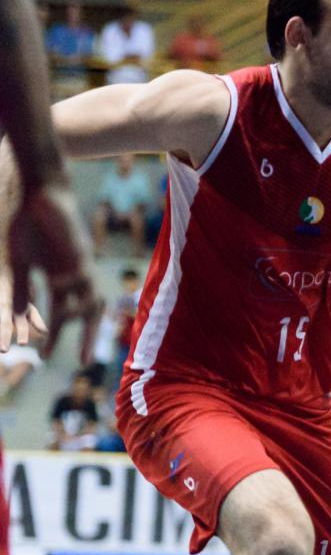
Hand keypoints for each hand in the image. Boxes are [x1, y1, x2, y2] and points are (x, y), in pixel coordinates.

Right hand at [6, 184, 100, 363]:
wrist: (41, 193)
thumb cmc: (31, 224)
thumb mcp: (21, 261)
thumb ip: (19, 287)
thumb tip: (14, 315)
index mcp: (60, 280)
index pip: (61, 315)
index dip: (56, 337)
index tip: (42, 358)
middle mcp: (76, 277)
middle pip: (89, 312)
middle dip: (86, 336)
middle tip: (82, 361)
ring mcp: (81, 266)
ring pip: (91, 298)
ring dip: (80, 314)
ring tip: (63, 322)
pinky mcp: (81, 252)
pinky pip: (80, 275)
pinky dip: (70, 284)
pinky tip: (55, 283)